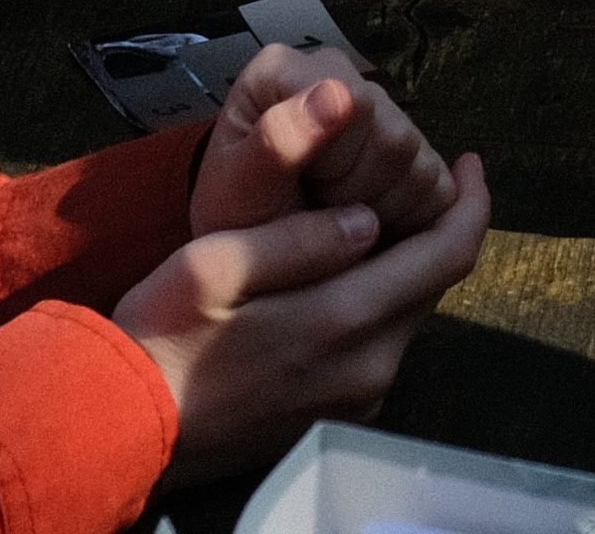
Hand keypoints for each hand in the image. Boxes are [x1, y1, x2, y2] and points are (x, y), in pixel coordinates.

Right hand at [116, 155, 489, 488]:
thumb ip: (300, 239)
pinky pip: (380, 347)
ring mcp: (357, 399)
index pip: (449, 254)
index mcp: (345, 320)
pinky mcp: (338, 416)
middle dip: (434, 229)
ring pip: (407, 315)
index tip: (472, 162)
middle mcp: (369, 366)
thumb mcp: (214, 264)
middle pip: (433, 284)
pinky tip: (341, 281)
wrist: (122, 433)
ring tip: (372, 224)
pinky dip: (378, 305)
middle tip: (410, 183)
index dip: (472, 202)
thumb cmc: (160, 338)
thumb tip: (369, 219)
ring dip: (403, 268)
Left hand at [188, 42, 455, 240]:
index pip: (357, 102)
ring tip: (333, 219)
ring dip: (381, 210)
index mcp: (286, 70)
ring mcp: (380, 110)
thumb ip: (278, 142)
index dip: (337, 161)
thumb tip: (336, 92)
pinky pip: (439, 190)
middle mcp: (338, 76)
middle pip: (397, 137)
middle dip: (358, 193)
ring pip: (421, 165)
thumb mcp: (238, 195)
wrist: (253, 266)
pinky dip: (406, 221)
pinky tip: (362, 222)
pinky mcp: (415, 150)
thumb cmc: (238, 224)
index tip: (301, 189)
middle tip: (315, 212)